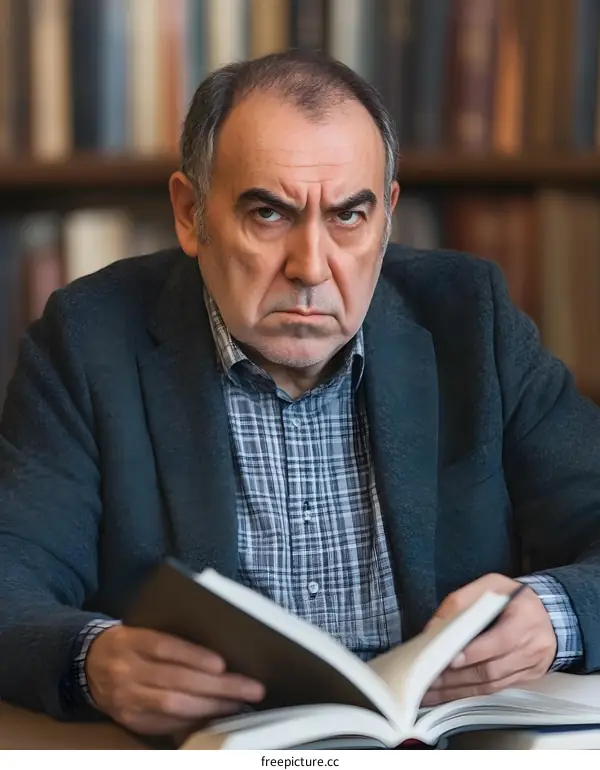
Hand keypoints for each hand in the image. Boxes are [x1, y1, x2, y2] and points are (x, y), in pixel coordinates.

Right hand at [85, 625, 264, 734]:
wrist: (87, 663)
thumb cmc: (130, 640)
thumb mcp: (143, 627)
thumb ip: (172, 636)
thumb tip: (218, 649)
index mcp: (131, 640)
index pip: (164, 647)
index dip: (194, 656)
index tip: (222, 663)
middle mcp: (126, 670)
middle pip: (175, 679)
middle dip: (218, 686)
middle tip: (250, 688)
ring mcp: (127, 698)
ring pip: (173, 705)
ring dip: (211, 705)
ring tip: (239, 702)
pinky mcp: (130, 719)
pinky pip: (166, 723)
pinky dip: (194, 719)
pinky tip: (215, 714)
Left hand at [421, 573, 556, 706]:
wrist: (549, 615)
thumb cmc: (515, 597)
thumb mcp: (491, 585)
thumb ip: (462, 601)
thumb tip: (435, 626)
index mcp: (525, 619)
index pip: (501, 641)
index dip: (474, 652)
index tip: (450, 658)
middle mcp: (531, 647)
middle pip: (492, 669)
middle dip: (457, 676)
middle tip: (429, 678)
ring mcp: (530, 667)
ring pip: (491, 685)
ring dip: (458, 690)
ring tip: (431, 690)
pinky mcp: (524, 680)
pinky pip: (494, 690)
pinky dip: (469, 693)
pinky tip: (448, 693)